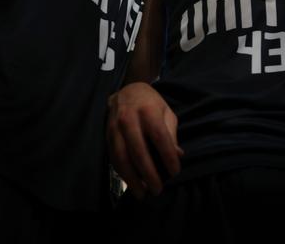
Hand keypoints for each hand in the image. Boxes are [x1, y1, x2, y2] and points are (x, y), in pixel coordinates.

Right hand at [107, 82, 182, 198]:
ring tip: (142, 193)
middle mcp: (129, 119)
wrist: (126, 91)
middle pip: (139, 152)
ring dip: (132, 179)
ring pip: (122, 158)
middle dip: (149, 174)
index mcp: (148, 112)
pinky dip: (122, 173)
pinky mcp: (107, 136)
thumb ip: (171, 134)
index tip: (175, 172)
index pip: (160, 138)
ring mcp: (115, 128)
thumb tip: (178, 156)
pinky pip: (113, 158)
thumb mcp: (166, 113)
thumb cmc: (151, 104)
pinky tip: (131, 182)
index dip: (168, 157)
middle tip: (158, 190)